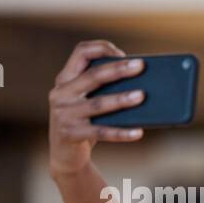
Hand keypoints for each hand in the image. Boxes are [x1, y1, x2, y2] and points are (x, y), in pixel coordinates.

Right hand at [48, 40, 147, 177]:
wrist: (65, 154)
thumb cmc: (85, 122)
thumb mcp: (88, 101)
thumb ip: (102, 89)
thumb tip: (142, 83)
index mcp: (65, 79)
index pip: (80, 52)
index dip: (102, 48)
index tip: (122, 53)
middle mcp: (61, 93)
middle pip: (92, 76)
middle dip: (117, 70)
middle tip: (140, 66)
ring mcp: (64, 114)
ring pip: (97, 104)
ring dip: (121, 100)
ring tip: (142, 96)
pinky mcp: (71, 134)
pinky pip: (101, 132)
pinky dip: (121, 133)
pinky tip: (139, 132)